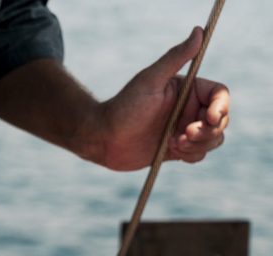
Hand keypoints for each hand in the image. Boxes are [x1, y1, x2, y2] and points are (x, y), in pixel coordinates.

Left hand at [99, 27, 229, 170]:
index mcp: (188, 90)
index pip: (219, 95)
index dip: (221, 107)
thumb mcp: (150, 80)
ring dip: (201, 144)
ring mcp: (184, 130)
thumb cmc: (123, 108)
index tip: (209, 118)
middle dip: (209, 130)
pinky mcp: (177, 150)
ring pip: (213, 139)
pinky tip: (173, 151)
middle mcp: (189, 109)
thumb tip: (199, 30)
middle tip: (185, 135)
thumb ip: (175, 57)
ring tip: (176, 144)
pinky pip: (198, 154)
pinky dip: (193, 155)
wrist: (103, 139)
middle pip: (220, 120)